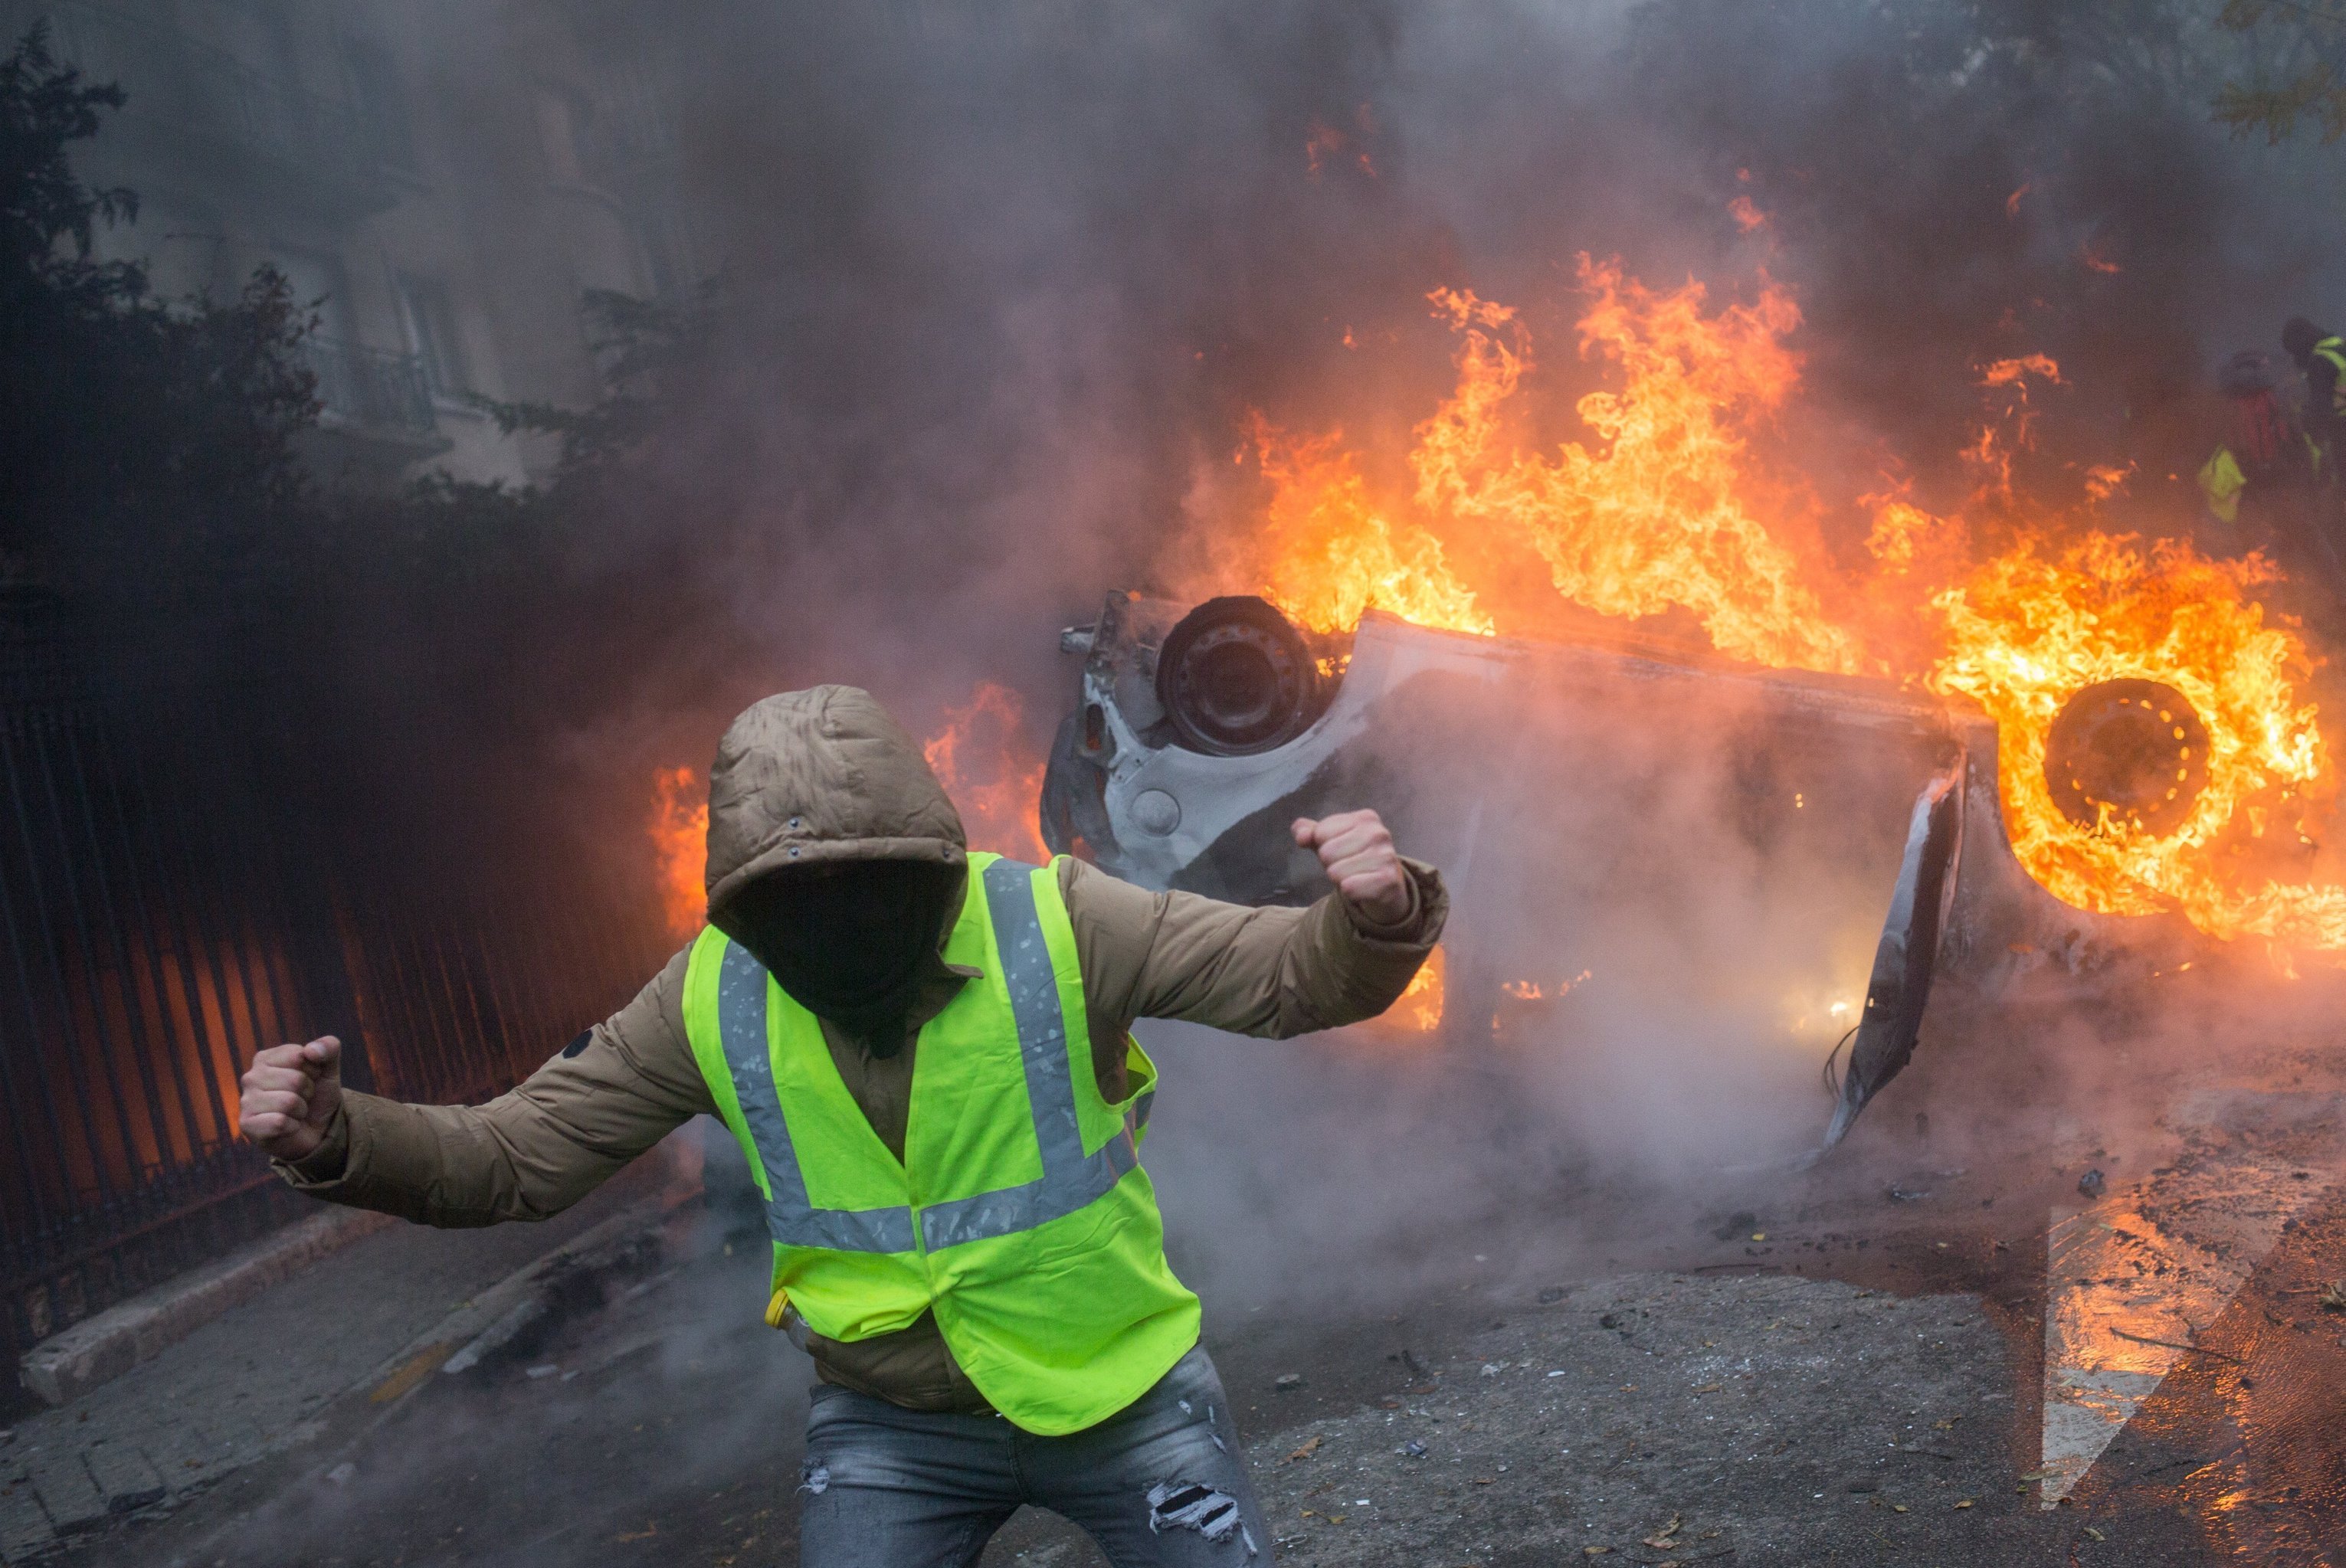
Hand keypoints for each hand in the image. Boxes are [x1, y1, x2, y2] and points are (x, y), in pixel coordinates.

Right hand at [238, 1036, 342, 1161]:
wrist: (316, 1131)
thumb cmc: (316, 1097)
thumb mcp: (329, 1069)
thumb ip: (328, 1048)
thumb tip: (311, 1050)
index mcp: (266, 1058)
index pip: (299, 1055)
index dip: (313, 1070)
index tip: (309, 1079)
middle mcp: (251, 1077)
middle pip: (296, 1080)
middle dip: (308, 1092)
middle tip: (302, 1099)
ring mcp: (246, 1101)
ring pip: (289, 1102)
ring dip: (301, 1110)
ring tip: (295, 1112)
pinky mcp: (247, 1125)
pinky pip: (280, 1122)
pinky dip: (292, 1126)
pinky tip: (287, 1127)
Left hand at [1293, 809, 1412, 926]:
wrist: (1385, 888)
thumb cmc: (1353, 860)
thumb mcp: (1329, 842)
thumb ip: (1310, 833)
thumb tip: (1301, 835)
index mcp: (1365, 818)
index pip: (1320, 832)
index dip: (1323, 846)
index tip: (1341, 851)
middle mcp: (1379, 833)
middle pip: (1327, 852)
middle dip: (1331, 864)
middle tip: (1349, 867)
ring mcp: (1386, 856)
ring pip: (1336, 872)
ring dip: (1340, 880)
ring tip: (1356, 877)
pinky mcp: (1387, 880)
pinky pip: (1348, 888)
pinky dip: (1349, 893)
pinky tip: (1363, 889)